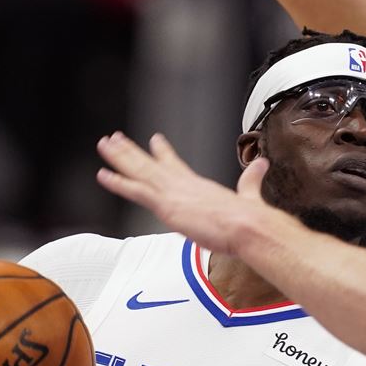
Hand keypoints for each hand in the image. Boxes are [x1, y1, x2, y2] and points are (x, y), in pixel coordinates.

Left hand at [96, 131, 272, 255]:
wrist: (249, 226)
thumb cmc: (250, 219)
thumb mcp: (250, 195)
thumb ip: (251, 180)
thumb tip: (261, 165)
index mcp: (200, 185)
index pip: (176, 165)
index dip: (163, 152)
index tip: (154, 141)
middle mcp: (184, 185)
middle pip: (152, 164)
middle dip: (132, 151)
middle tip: (116, 139)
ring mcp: (174, 193)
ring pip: (140, 170)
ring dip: (120, 157)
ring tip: (105, 144)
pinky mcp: (167, 205)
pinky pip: (136, 190)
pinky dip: (119, 182)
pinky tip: (104, 175)